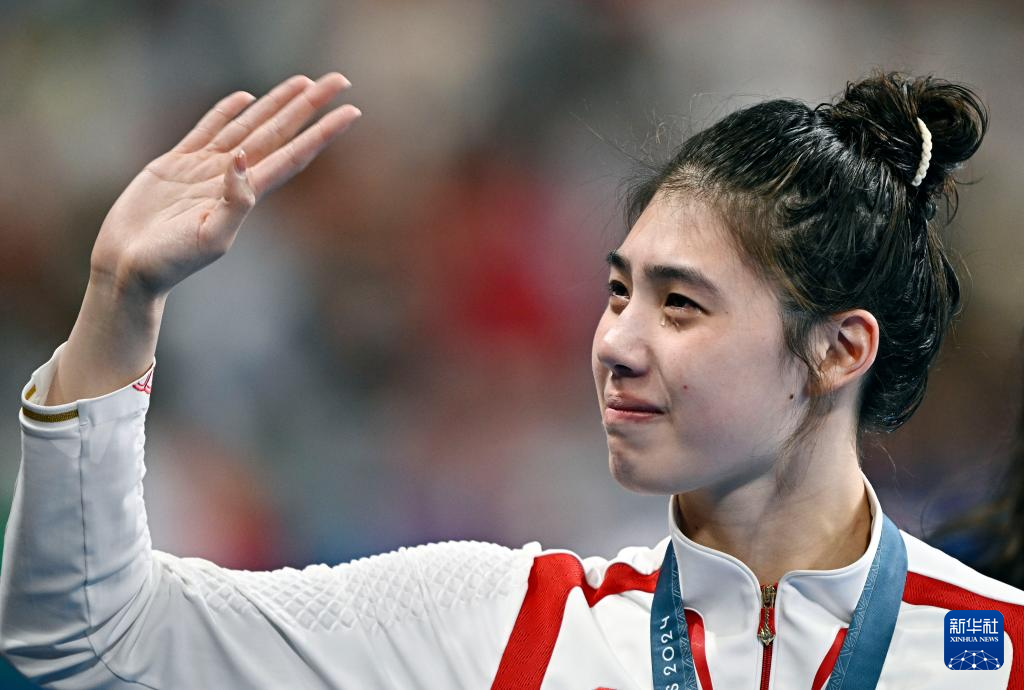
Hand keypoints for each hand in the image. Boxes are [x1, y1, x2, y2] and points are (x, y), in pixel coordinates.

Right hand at [89, 72, 358, 299]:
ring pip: (250, 125)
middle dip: (308, 106)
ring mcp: (205, 168)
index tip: (351, 112)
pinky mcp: (176, 164)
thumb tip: (243, 159)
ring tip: (302, 82)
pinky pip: (207, 129)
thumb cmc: (171, 262)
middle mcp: (233, 177)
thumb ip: (235, 202)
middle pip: (279, 132)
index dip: (323, 133)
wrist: (130, 267)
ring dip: (276, 103)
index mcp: (248, 195)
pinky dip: (226, 111)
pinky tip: (246, 98)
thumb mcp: (211, 238)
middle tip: (338, 80)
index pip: (294, 154)